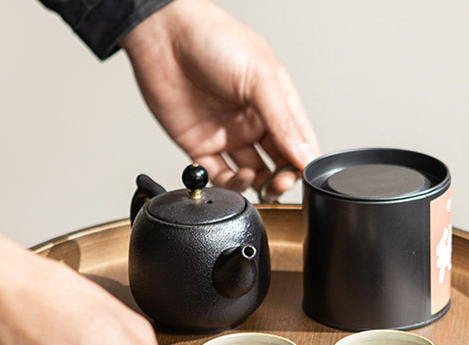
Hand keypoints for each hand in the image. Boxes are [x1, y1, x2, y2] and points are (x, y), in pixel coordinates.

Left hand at [121, 0, 318, 197]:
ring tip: (253, 177)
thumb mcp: (260, 77)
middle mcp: (252, 121)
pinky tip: (233, 177)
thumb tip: (305, 155)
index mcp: (274, 101)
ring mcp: (227, 134)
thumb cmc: (212, 39)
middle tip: (279, 183)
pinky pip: (218, 176)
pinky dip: (228, 184)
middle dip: (281, 179)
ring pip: (250, 175)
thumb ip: (284, 121)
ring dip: (256, 184)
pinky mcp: (200, 146)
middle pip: (276, 163)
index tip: (301, 174)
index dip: (302, 161)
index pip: (298, 141)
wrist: (162, 34)